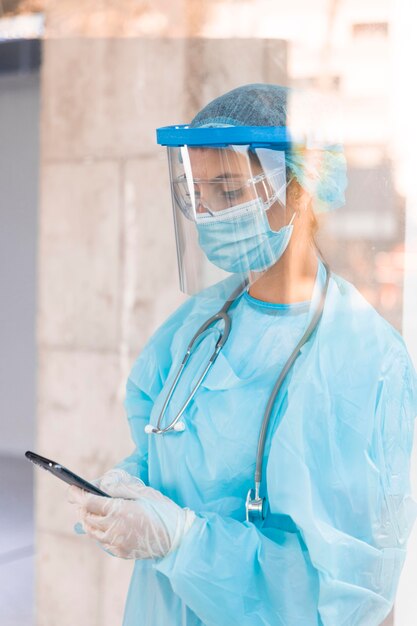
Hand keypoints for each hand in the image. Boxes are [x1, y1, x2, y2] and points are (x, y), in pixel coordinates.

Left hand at [67, 481, 195, 559]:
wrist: (177, 537)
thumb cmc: (162, 510)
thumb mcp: (143, 492)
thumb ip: (119, 488)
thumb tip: (101, 485)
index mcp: (118, 510)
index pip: (88, 502)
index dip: (77, 494)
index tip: (71, 488)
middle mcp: (113, 528)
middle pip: (86, 517)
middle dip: (81, 506)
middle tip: (80, 497)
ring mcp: (116, 542)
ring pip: (91, 531)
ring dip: (87, 519)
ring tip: (90, 510)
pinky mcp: (120, 552)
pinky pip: (101, 541)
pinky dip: (98, 531)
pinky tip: (104, 523)